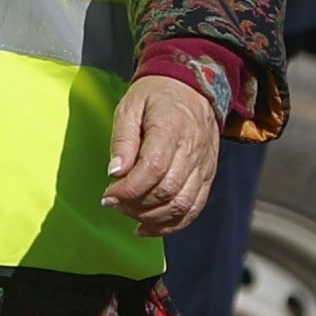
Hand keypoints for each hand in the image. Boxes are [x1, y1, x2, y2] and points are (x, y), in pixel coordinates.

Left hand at [102, 72, 220, 235]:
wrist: (193, 88)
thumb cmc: (156, 96)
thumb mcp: (130, 106)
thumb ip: (122, 139)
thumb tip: (115, 173)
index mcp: (172, 128)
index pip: (153, 169)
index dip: (128, 189)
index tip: (108, 196)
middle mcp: (193, 150)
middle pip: (167, 191)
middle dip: (136, 205)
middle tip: (114, 204)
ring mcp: (204, 166)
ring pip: (181, 205)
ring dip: (151, 218)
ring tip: (128, 213)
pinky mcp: (207, 176)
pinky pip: (194, 208)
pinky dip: (171, 225)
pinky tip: (148, 227)